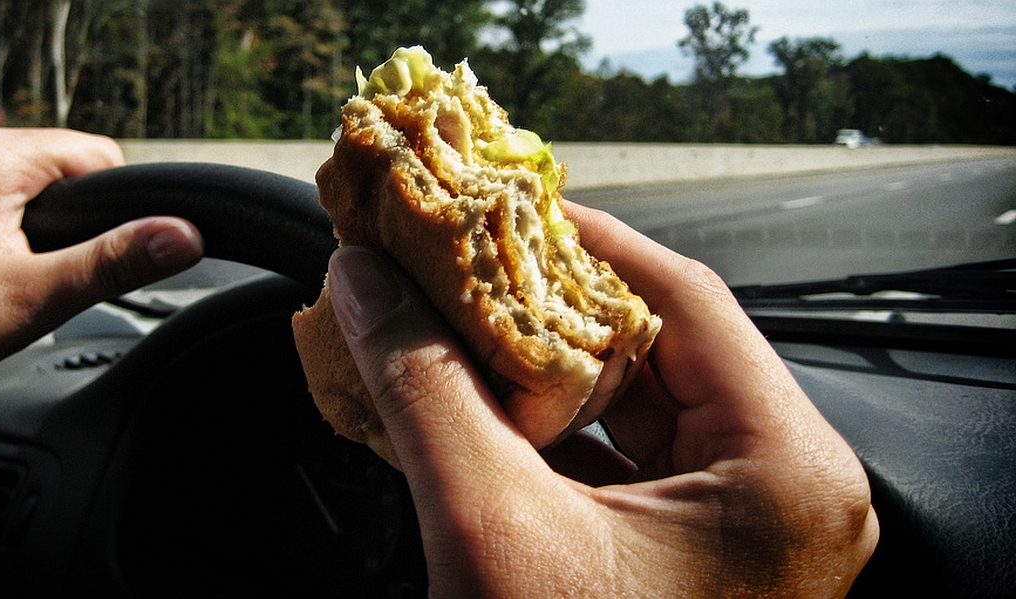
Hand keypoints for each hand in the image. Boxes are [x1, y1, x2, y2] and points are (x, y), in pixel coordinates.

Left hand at [0, 123, 202, 453]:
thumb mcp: (34, 298)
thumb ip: (115, 261)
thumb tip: (183, 236)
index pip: (96, 155)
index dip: (114, 210)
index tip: (92, 258)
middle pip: (55, 170)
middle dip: (63, 225)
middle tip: (31, 281)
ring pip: (15, 186)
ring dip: (25, 229)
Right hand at [324, 202, 877, 596]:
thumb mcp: (490, 533)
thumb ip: (426, 394)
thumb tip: (366, 287)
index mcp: (781, 469)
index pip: (682, 298)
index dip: (580, 238)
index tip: (501, 204)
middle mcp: (780, 491)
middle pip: (656, 349)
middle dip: (547, 305)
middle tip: (464, 262)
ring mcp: (736, 530)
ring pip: (632, 406)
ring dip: (541, 368)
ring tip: (460, 321)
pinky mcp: (687, 560)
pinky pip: (619, 462)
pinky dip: (548, 431)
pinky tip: (480, 405)